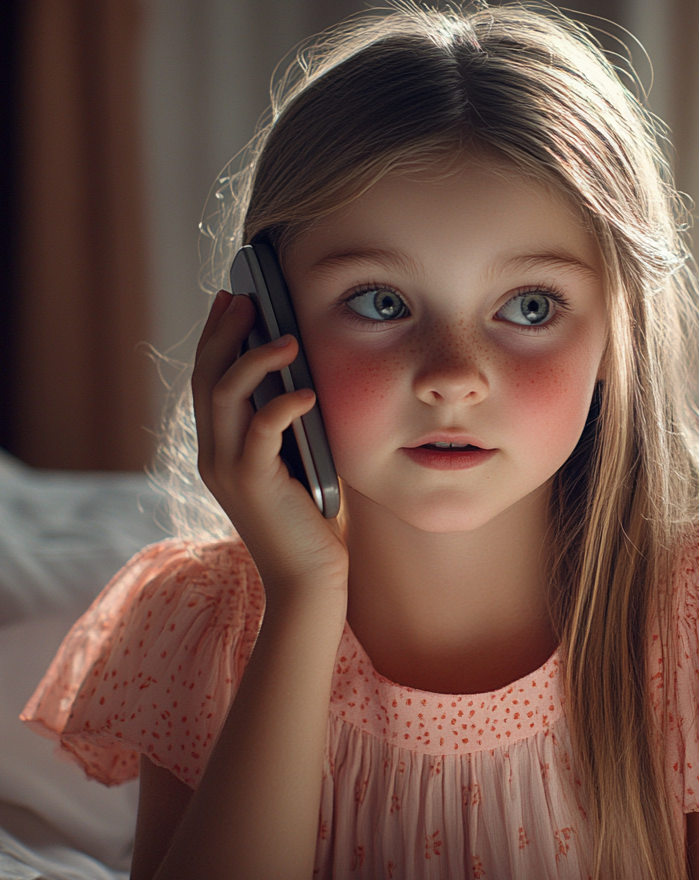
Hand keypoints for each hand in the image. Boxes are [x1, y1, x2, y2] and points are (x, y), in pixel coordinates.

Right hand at [192, 290, 348, 597]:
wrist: (307, 580)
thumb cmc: (310, 520)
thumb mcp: (298, 462)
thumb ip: (291, 426)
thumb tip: (308, 379)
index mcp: (221, 448)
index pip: (208, 381)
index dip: (216, 337)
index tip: (231, 300)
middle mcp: (214, 454)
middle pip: (207, 378)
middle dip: (225, 333)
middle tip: (245, 299)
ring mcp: (228, 469)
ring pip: (224, 397)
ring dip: (254, 361)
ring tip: (286, 337)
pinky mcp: (253, 484)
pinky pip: (260, 432)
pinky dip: (282, 406)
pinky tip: (307, 392)